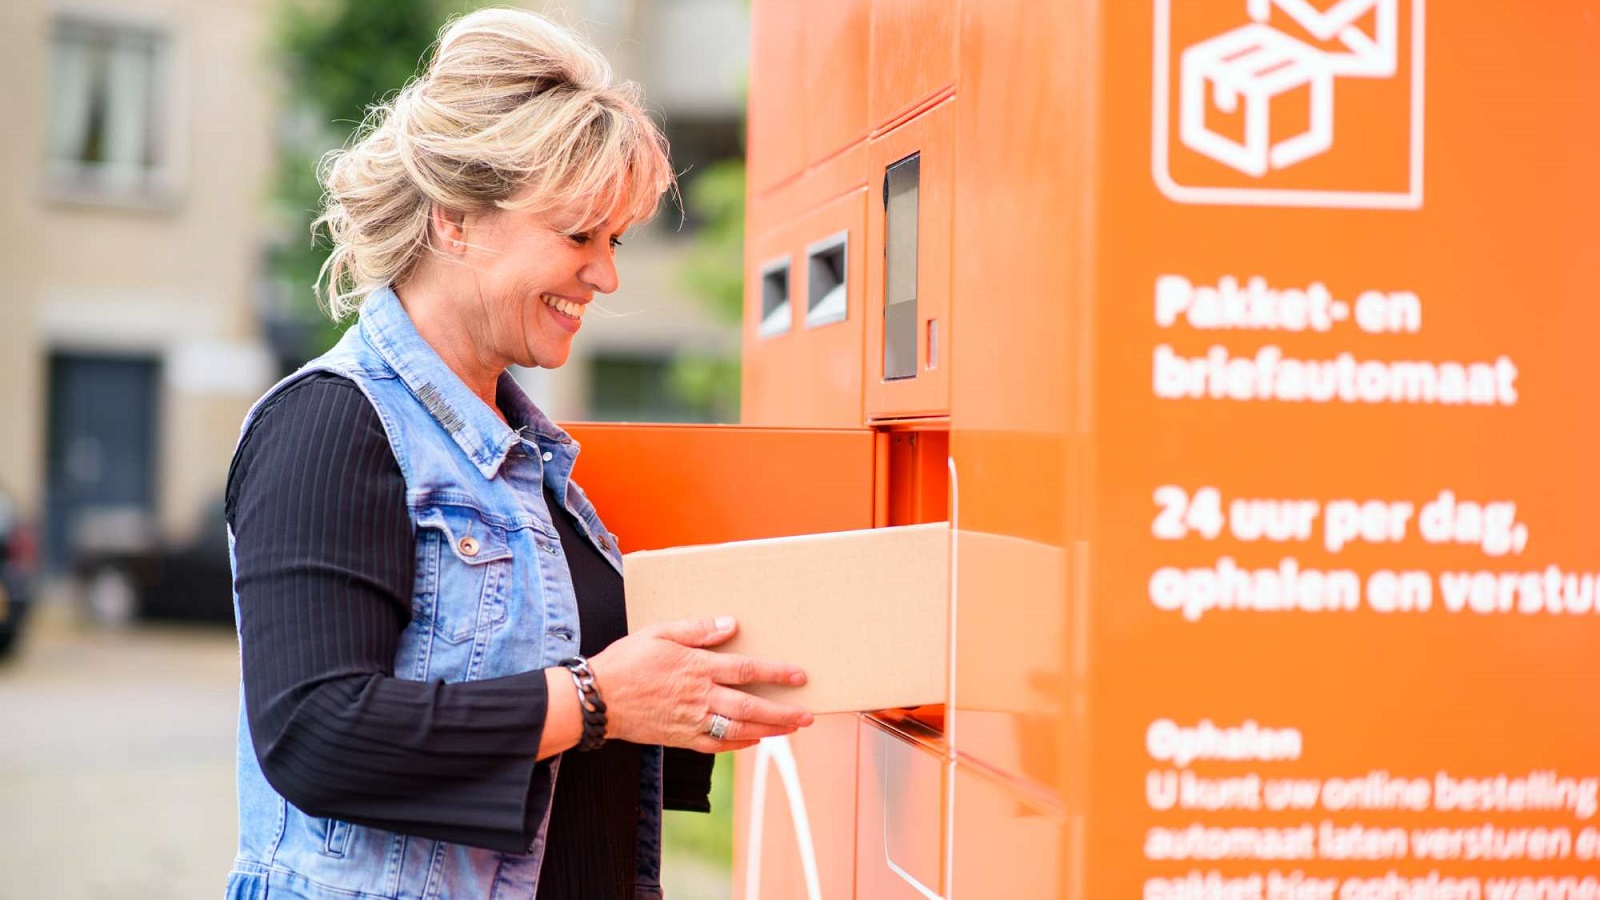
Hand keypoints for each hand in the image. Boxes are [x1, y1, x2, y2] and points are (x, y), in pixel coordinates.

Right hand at [588, 616, 813, 751]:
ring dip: (769, 730)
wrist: (597, 699)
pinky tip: (754, 740)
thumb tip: (730, 623)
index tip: (799, 676)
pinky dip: (739, 745)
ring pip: (739, 729)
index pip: (747, 670)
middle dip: (783, 712)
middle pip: (751, 706)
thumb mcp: (660, 632)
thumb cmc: (627, 660)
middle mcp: (700, 697)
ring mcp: (691, 721)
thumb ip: (697, 628)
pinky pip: (716, 745)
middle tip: (808, 715)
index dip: (776, 673)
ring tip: (791, 729)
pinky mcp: (680, 738)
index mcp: (698, 668)